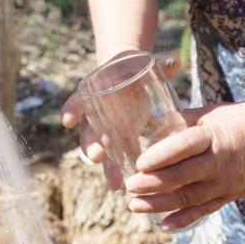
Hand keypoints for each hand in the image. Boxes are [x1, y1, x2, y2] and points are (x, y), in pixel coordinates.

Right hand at [62, 52, 180, 189]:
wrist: (128, 75)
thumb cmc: (132, 68)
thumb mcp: (144, 63)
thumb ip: (161, 63)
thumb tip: (175, 60)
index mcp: (96, 91)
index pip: (79, 99)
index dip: (72, 109)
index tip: (68, 121)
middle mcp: (96, 113)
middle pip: (89, 131)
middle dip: (91, 144)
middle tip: (96, 157)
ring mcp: (105, 129)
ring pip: (101, 150)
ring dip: (107, 166)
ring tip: (114, 183)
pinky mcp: (117, 140)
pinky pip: (116, 156)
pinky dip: (120, 169)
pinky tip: (128, 183)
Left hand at [124, 100, 244, 230]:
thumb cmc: (238, 120)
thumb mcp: (210, 113)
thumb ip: (180, 120)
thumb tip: (147, 124)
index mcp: (213, 137)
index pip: (184, 147)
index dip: (160, 156)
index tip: (138, 162)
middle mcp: (219, 162)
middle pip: (182, 176)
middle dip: (152, 183)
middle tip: (129, 186)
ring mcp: (225, 183)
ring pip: (189, 198)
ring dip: (159, 204)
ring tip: (135, 206)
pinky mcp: (229, 196)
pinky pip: (204, 210)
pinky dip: (184, 220)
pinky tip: (163, 225)